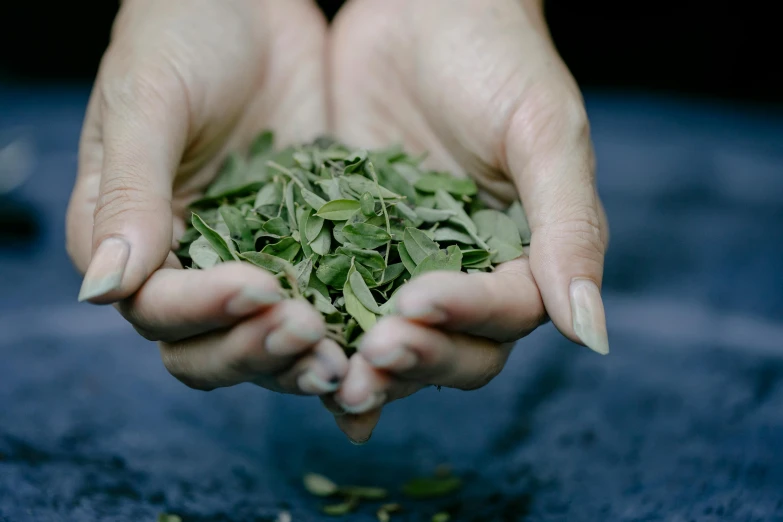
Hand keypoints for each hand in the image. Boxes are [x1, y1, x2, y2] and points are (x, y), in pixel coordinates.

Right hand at [66, 0, 347, 394]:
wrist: (251, 1)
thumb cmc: (181, 33)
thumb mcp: (148, 102)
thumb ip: (128, 194)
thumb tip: (102, 291)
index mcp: (133, 240)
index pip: (157, 308)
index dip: (204, 311)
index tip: (257, 288)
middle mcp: (187, 266)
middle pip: (209, 347)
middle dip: (257, 350)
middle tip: (310, 335)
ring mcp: (251, 261)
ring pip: (268, 339)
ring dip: (303, 359)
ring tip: (350, 358)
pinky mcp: (309, 248)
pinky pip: (327, 302)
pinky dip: (349, 331)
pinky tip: (382, 342)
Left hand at [324, 0, 609, 441]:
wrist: (423, 8)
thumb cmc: (498, 60)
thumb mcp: (544, 133)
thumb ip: (570, 229)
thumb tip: (593, 337)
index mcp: (524, 256)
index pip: (506, 313)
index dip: (466, 318)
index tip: (419, 301)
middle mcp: (467, 274)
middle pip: (452, 350)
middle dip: (415, 357)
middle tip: (372, 352)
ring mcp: (403, 265)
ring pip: (392, 341)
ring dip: (364, 367)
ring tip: (327, 374)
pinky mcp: (347, 248)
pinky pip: (334, 302)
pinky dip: (317, 337)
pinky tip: (285, 353)